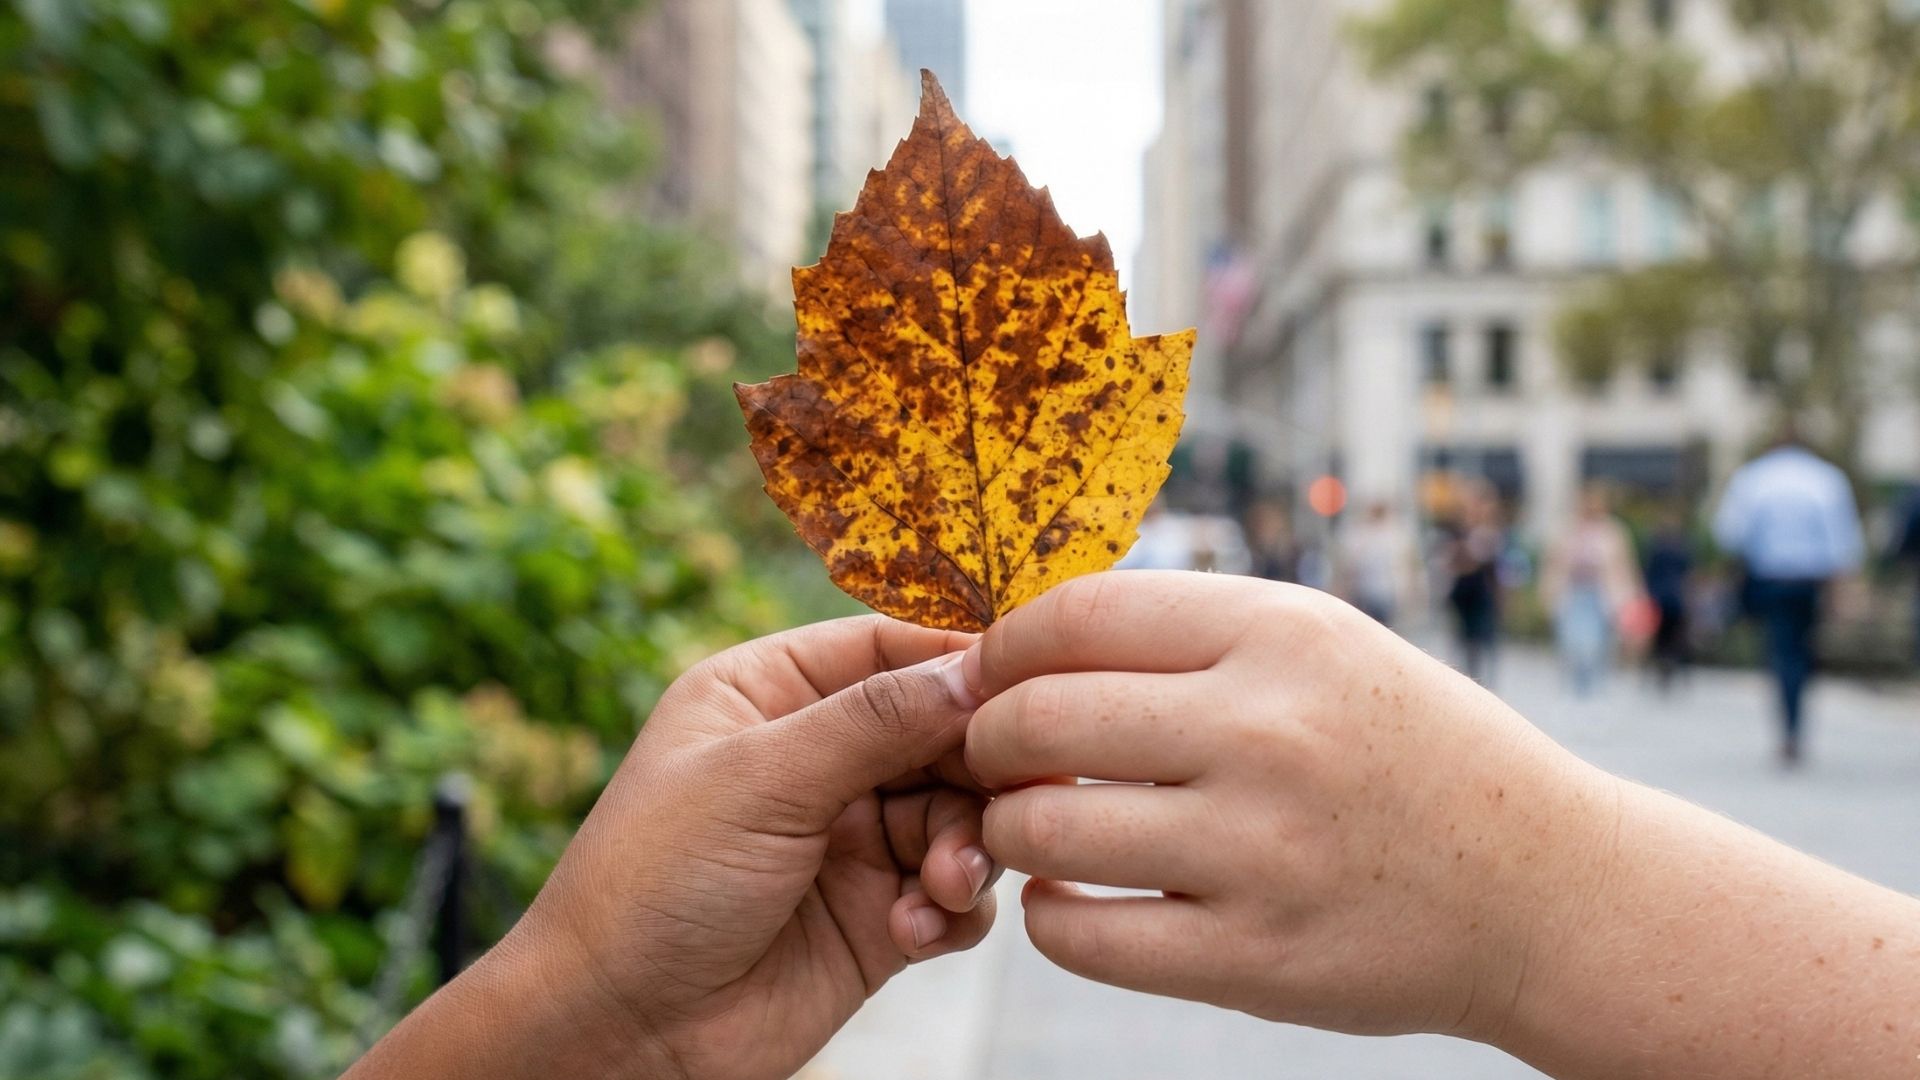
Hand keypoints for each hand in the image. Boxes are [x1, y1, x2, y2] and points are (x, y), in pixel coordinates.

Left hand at [349, 616, 997, 1079]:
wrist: (620, 1035)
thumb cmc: (652, 886)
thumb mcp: (759, 780)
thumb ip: (874, 721)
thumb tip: (976, 667)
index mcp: (772, 692)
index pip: (889, 647)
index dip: (960, 660)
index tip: (1026, 682)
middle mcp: (818, 756)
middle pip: (943, 729)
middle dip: (980, 764)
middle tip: (1010, 794)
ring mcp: (852, 837)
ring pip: (963, 812)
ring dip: (969, 845)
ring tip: (944, 881)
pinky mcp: (878, 915)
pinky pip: (955, 892)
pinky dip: (953, 908)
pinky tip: (914, 930)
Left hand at [962, 571, 1612, 1040]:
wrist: (1548, 890)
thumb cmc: (1412, 753)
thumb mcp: (1326, 648)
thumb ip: (1192, 634)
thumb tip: (1029, 638)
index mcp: (1283, 634)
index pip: (1073, 616)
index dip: (998, 644)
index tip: (984, 671)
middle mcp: (1269, 732)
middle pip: (1037, 717)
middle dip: (986, 737)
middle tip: (991, 754)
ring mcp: (1261, 851)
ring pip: (1040, 830)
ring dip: (1007, 828)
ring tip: (1033, 826)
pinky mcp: (1256, 959)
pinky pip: (1081, 936)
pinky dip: (1049, 916)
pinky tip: (1070, 898)